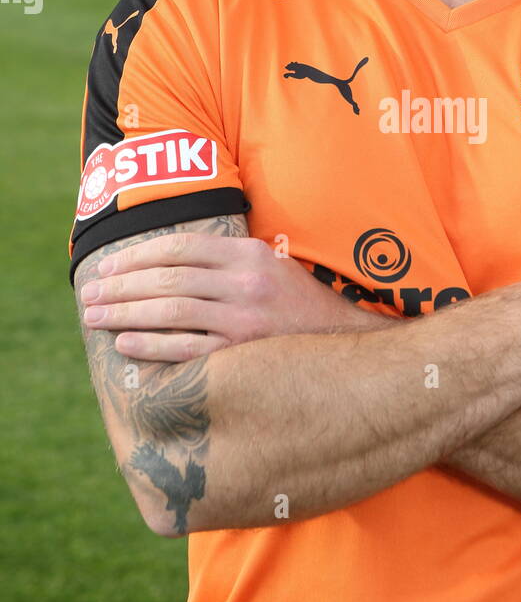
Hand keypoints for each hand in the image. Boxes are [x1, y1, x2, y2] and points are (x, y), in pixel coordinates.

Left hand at [80, 233, 391, 361]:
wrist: (348, 344)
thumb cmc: (300, 306)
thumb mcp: (272, 266)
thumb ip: (228, 260)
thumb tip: (169, 262)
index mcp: (250, 254)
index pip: (180, 247)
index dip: (137, 256)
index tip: (108, 265)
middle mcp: (246, 283)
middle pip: (167, 278)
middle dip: (121, 285)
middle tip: (90, 293)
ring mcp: (245, 320)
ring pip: (170, 311)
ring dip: (126, 313)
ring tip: (96, 316)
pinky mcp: (243, 355)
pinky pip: (187, 348)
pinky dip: (151, 345)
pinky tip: (125, 342)